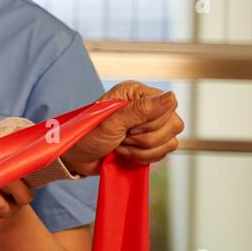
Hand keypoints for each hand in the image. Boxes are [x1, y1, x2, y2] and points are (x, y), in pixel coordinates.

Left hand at [62, 81, 182, 176]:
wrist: (77, 157)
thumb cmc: (87, 135)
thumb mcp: (112, 122)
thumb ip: (142, 110)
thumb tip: (171, 97)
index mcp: (136, 93)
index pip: (169, 105)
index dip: (152, 121)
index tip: (128, 126)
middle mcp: (146, 106)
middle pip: (174, 125)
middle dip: (145, 138)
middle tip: (122, 137)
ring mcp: (150, 125)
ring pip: (171, 141)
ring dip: (142, 150)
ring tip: (121, 145)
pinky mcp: (150, 143)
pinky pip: (164, 152)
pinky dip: (144, 157)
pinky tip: (126, 153)